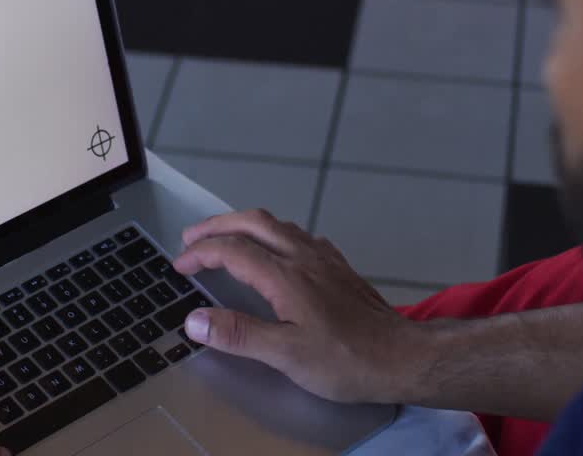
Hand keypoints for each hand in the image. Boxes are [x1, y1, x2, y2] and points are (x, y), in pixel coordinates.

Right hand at [173, 210, 427, 403]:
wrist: (402, 357)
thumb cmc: (346, 360)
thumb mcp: (286, 355)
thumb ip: (239, 334)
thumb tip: (194, 320)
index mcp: (286, 276)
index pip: (232, 250)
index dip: (200, 254)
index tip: (180, 265)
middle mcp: (304, 257)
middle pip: (253, 223)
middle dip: (217, 226)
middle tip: (191, 238)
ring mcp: (324, 258)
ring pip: (277, 224)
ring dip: (244, 225)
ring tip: (225, 238)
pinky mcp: (339, 267)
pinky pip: (299, 235)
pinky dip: (274, 234)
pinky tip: (276, 251)